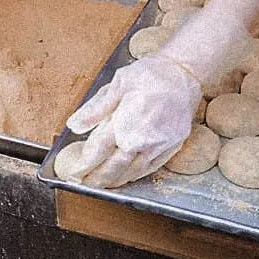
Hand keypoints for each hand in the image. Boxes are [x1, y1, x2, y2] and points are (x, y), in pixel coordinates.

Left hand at [64, 54, 202, 187]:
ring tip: (100, 185)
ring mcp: (159, 146)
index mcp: (125, 123)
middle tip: (83, 183)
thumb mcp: (118, 83)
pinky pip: (150, 168)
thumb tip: (74, 125)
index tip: (73, 171)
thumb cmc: (151, 74)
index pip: (97, 151)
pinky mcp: (172, 147)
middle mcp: (142, 140)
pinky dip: (134, 175)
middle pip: (113, 168)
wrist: (185, 73)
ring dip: (114, 181)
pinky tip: (125, 176)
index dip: (83, 164)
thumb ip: (95, 108)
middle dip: (96, 178)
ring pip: (132, 172)